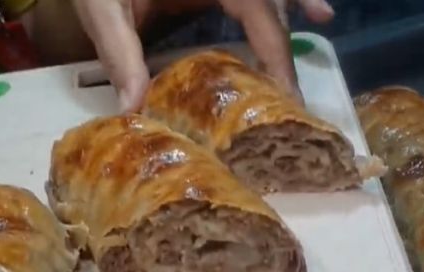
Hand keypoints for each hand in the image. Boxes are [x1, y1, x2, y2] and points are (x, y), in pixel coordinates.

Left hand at [70, 0, 334, 111]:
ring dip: (294, 3)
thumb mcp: (101, 4)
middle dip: (284, 44)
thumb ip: (119, 50)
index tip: (286, 93)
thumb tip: (134, 108)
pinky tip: (309, 5)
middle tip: (294, 97)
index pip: (259, 12)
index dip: (277, 53)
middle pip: (271, 3)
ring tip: (322, 19)